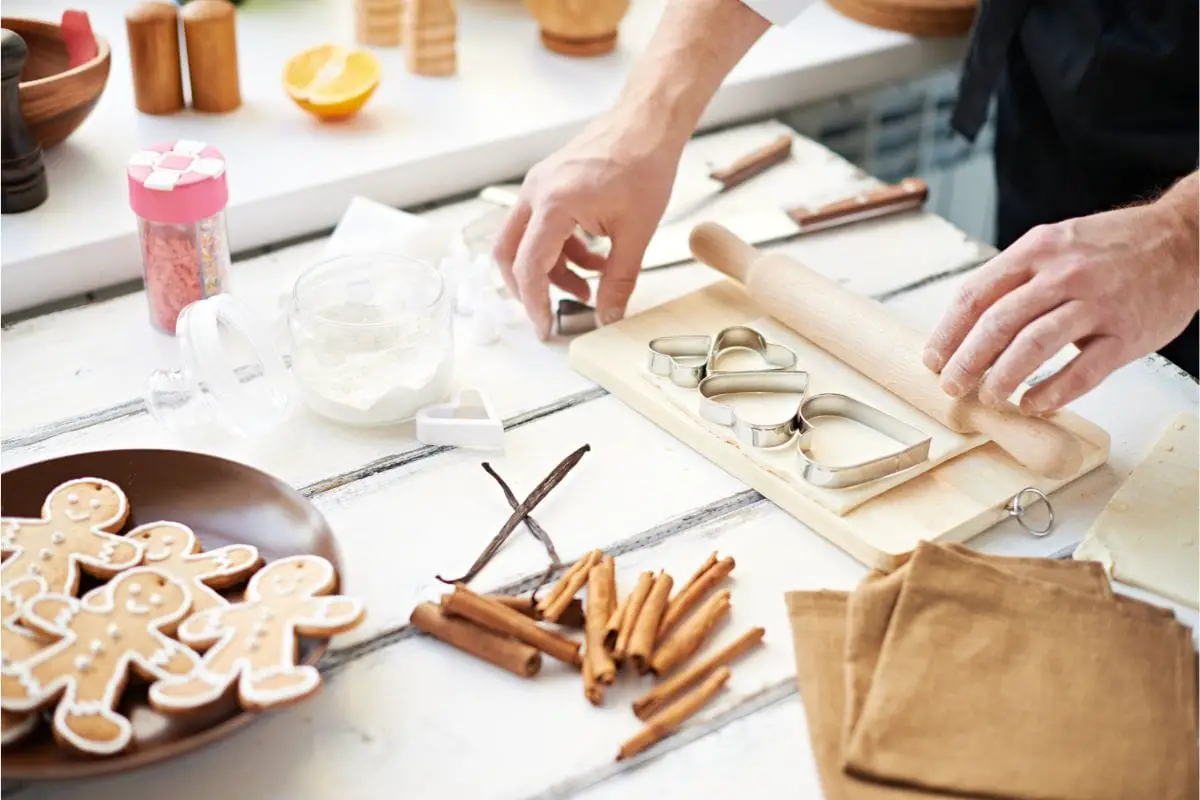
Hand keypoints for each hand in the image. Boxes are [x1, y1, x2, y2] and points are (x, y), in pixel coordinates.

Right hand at [494, 113, 680, 339]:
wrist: (648, 121)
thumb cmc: (644, 163)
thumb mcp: (636, 232)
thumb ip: (619, 280)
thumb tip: (607, 316)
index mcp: (554, 204)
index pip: (530, 267)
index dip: (535, 304)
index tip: (545, 328)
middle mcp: (536, 192)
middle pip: (509, 254)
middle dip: (528, 288)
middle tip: (551, 311)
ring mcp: (539, 186)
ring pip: (525, 241)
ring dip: (550, 270)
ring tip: (587, 286)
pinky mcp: (549, 184)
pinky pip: (541, 226)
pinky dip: (560, 249)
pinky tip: (593, 259)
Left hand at [923, 197, 1198, 414]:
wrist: (1185, 240)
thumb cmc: (1113, 248)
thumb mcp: (1056, 244)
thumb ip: (1016, 277)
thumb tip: (968, 324)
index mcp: (1037, 250)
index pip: (975, 294)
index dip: (947, 333)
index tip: (933, 359)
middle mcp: (1063, 274)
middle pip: (997, 323)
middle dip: (966, 361)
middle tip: (952, 385)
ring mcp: (1097, 304)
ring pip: (1034, 347)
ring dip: (1002, 378)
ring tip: (989, 397)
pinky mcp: (1126, 334)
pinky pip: (1082, 371)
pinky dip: (1051, 393)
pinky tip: (1032, 405)